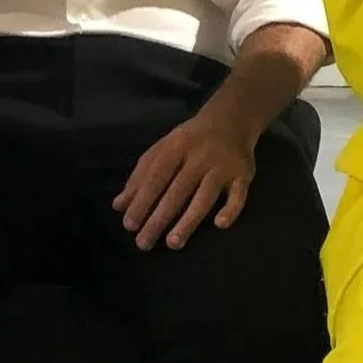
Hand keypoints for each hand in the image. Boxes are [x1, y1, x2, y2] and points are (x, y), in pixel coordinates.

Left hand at [113, 111, 254, 250]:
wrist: (232, 119)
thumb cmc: (189, 141)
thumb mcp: (162, 150)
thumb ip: (141, 177)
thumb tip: (119, 206)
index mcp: (176, 146)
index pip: (156, 176)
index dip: (142, 201)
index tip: (129, 225)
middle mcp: (200, 155)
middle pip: (178, 190)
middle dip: (159, 218)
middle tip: (144, 243)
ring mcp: (223, 165)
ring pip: (205, 196)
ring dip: (189, 220)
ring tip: (173, 243)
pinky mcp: (243, 175)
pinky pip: (239, 194)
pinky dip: (231, 209)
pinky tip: (220, 225)